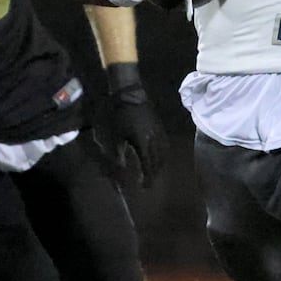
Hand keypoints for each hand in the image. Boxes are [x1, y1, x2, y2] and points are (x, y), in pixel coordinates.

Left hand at [99, 62, 167, 186]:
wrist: (130, 94)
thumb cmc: (119, 114)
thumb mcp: (116, 135)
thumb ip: (119, 153)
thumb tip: (122, 168)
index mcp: (143, 142)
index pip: (148, 165)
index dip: (147, 177)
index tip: (144, 187)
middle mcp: (154, 139)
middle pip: (157, 161)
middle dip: (153, 174)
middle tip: (148, 183)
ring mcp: (159, 132)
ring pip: (163, 154)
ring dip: (159, 165)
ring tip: (153, 173)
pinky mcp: (160, 127)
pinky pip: (165, 145)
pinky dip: (163, 155)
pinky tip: (159, 157)